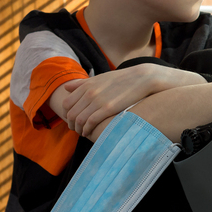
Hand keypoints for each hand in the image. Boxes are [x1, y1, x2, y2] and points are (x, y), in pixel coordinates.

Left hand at [61, 65, 204, 135]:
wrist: (143, 78)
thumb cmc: (123, 80)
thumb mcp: (103, 78)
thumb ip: (84, 83)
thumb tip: (67, 87)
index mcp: (87, 85)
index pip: (67, 104)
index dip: (68, 115)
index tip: (74, 121)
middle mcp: (89, 92)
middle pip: (71, 114)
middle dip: (72, 125)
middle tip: (78, 131)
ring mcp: (97, 100)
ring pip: (79, 120)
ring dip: (79, 130)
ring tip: (85, 133)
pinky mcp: (106, 108)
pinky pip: (89, 123)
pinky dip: (87, 130)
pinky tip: (91, 133)